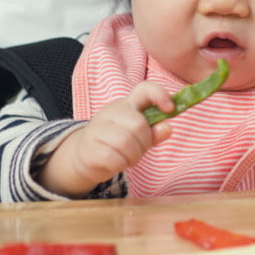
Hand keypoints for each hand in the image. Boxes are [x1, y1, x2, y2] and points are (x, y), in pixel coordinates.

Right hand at [37, 81, 174, 197]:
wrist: (84, 157)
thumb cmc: (117, 143)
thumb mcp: (138, 136)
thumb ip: (154, 132)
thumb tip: (168, 128)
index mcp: (126, 104)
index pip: (145, 89)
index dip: (160, 95)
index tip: (170, 109)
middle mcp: (110, 111)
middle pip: (139, 125)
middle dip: (144, 143)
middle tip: (138, 150)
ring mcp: (97, 128)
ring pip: (126, 143)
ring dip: (133, 157)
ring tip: (128, 158)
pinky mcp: (89, 147)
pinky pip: (114, 158)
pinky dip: (121, 165)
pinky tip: (116, 163)